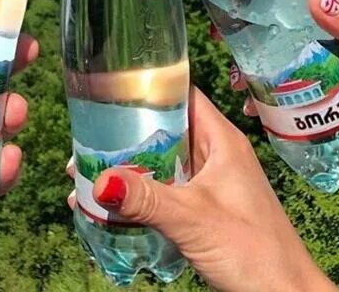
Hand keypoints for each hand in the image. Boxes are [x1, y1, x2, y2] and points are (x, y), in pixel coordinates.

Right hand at [83, 88, 337, 291]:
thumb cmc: (255, 251)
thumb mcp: (193, 219)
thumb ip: (147, 199)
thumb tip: (100, 179)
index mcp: (220, 139)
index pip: (181, 94)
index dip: (147, 86)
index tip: (108, 89)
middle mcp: (215, 154)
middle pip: (163, 130)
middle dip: (124, 135)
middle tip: (83, 140)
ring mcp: (210, 183)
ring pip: (161, 163)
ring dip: (128, 169)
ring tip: (84, 174)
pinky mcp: (204, 210)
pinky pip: (164, 191)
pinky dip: (139, 195)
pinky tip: (109, 205)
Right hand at [219, 0, 338, 152]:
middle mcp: (333, 13)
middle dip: (243, 10)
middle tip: (216, 31)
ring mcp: (330, 44)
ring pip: (280, 39)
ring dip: (254, 54)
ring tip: (233, 75)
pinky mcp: (332, 74)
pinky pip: (293, 71)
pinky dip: (272, 84)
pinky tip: (258, 103)